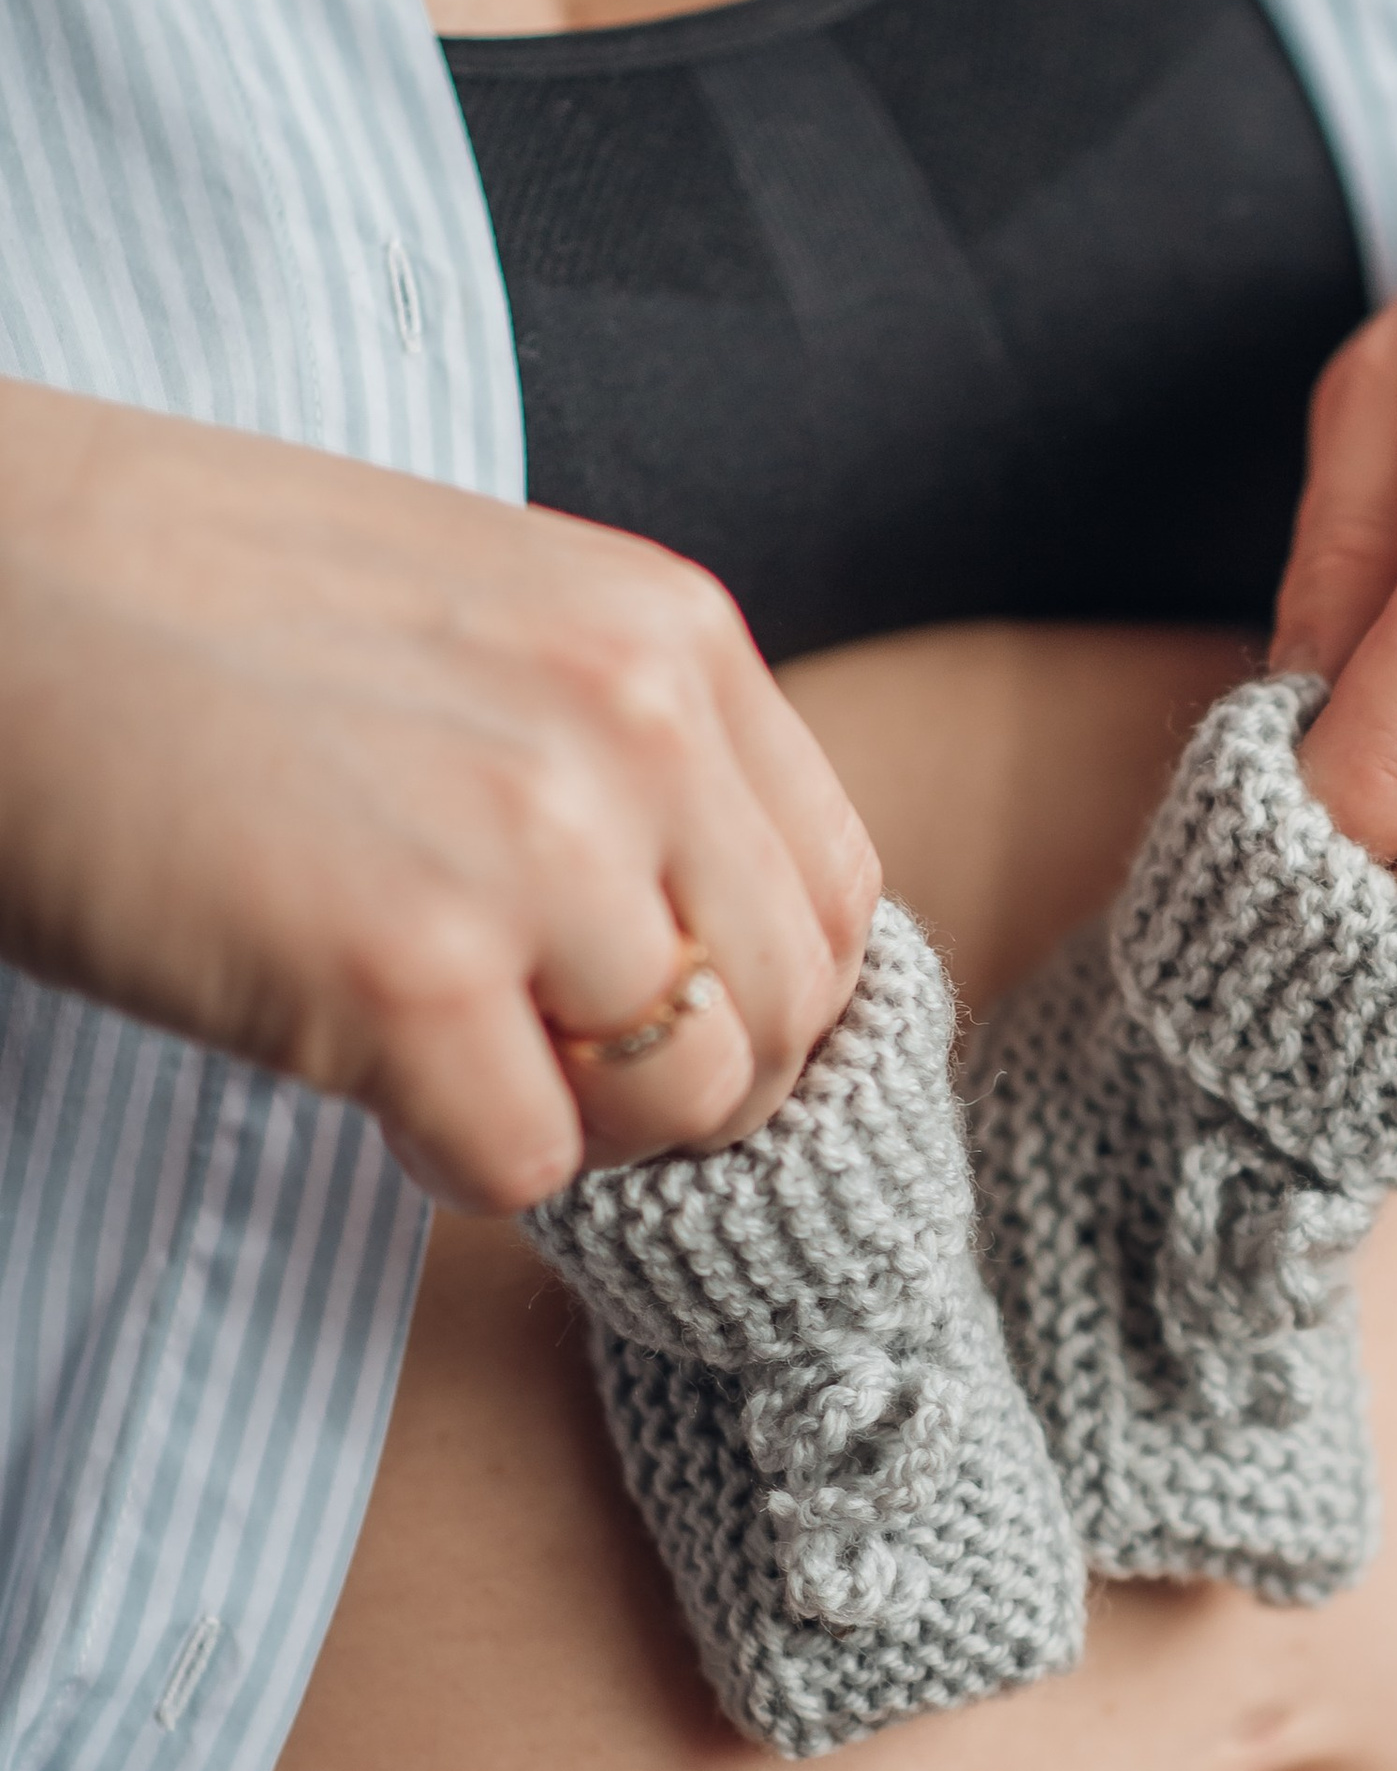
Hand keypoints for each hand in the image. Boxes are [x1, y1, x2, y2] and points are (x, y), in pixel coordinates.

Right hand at [0, 380, 875, 1210]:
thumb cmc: (188, 606)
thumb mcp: (482, 613)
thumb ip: (622, 744)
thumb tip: (714, 929)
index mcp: (671, 636)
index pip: (834, 895)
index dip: (751, 993)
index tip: (642, 1014)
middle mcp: (638, 728)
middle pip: (779, 1016)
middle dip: (672, 1078)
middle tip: (533, 1056)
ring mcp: (533, 847)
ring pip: (679, 1104)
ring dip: (571, 1119)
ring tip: (442, 1049)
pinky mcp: (409, 966)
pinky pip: (529, 1164)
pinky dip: (451, 1152)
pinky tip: (358, 1067)